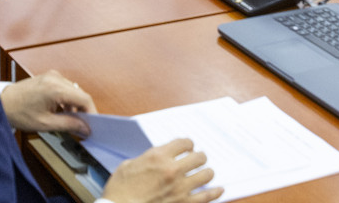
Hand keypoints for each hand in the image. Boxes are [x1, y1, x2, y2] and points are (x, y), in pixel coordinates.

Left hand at [0, 70, 93, 135]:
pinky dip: (67, 99)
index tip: (93, 125)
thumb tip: (85, 129)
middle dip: (83, 110)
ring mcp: (52, 75)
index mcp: (56, 88)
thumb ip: (69, 125)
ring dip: (75, 105)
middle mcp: (56, 78)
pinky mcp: (49, 77)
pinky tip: (61, 111)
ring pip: (74, 91)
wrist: (2, 103)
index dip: (91, 113)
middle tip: (82, 126)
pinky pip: (65, 87)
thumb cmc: (19, 113)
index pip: (84, 99)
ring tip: (69, 120)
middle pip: (80, 94)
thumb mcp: (46, 124)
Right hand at [103, 139, 221, 202]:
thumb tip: (157, 158)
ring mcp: (180, 189)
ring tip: (204, 173)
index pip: (184, 142)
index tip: (188, 146)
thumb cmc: (120, 191)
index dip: (188, 143)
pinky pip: (207, 196)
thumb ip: (147, 158)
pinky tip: (218, 190)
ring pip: (207, 174)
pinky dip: (215, 192)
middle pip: (199, 156)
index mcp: (158, 157)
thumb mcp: (129, 165)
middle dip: (199, 156)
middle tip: (197, 159)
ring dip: (206, 172)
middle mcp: (172, 170)